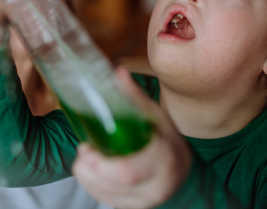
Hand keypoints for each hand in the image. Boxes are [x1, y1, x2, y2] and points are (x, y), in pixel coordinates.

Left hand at [72, 68, 191, 208]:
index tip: (88, 147)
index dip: (103, 163)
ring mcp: (145, 200)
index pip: (129, 170)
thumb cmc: (166, 140)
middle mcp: (157, 185)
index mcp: (164, 159)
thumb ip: (136, 98)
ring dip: (87, 175)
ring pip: (105, 194)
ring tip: (86, 157)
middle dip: (91, 167)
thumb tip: (118, 72)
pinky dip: (91, 184)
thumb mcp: (156, 117)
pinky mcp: (132, 208)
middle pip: (116, 182)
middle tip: (84, 150)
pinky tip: (91, 170)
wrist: (182, 174)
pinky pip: (104, 199)